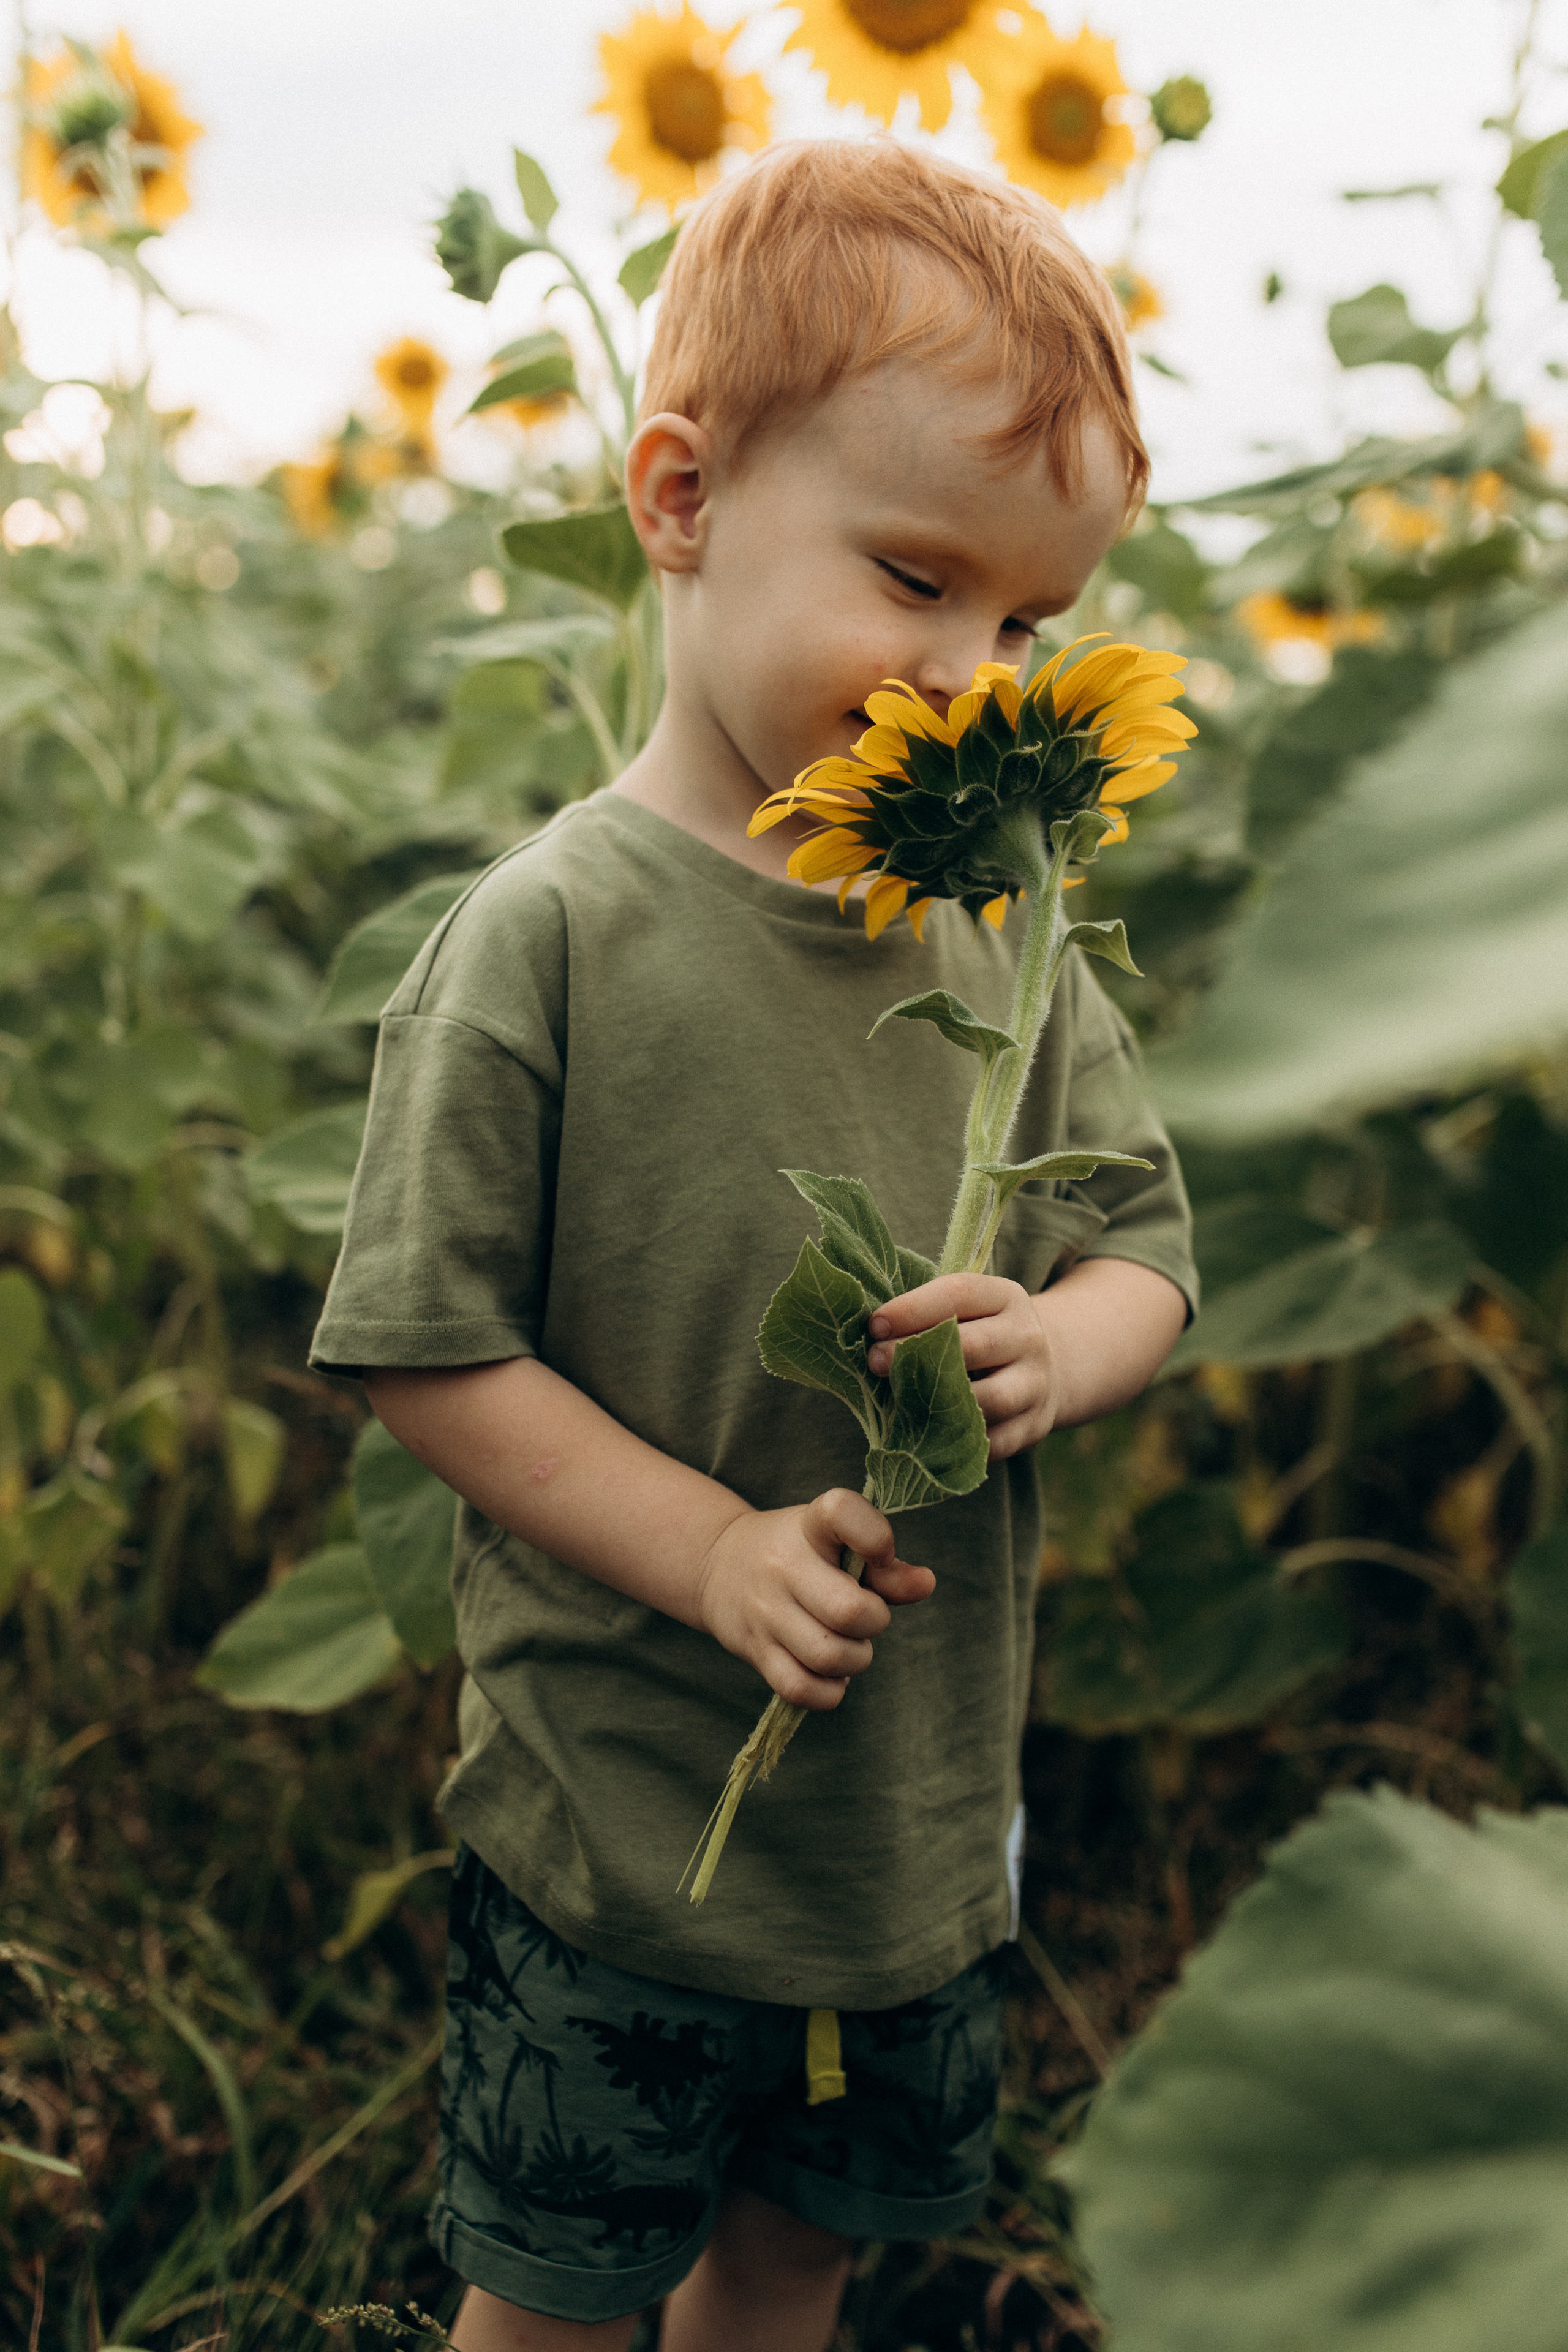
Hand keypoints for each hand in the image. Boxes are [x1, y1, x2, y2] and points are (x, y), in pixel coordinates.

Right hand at [695, 1487, 934, 1710]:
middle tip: (866, 1617)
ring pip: (829, 1656)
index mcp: (809, 1526)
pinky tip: (830, 1673)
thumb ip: (885, 1566)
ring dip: (856, 1659)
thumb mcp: (835, 1542)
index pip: (842, 1512)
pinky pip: (802, 1689)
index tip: (880, 1554)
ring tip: (849, 1646)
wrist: (716, 1565)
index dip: (875, 1536)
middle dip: (875, 1622)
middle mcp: (783, 1565)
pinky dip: (829, 1691)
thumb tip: (926, 1584)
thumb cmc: (797, 1552)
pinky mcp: (755, 1651)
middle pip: (849, 1611)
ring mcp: (765, 1611)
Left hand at [866, 1274, 1057, 1461]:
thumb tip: (869, 1335)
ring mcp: (1035, 1383)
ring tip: (897, 1404)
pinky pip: (996, 1442)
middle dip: (918, 1354)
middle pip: (975, 1345)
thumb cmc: (982, 1334)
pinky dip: (959, 1444)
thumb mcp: (968, 1311)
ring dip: (940, 1403)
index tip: (874, 1325)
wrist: (1046, 1367)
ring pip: (991, 1398)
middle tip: (874, 1362)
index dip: (913, 1308)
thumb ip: (928, 1316)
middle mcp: (1027, 1337)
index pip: (959, 1293)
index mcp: (1006, 1297)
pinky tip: (924, 1438)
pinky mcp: (1034, 1425)